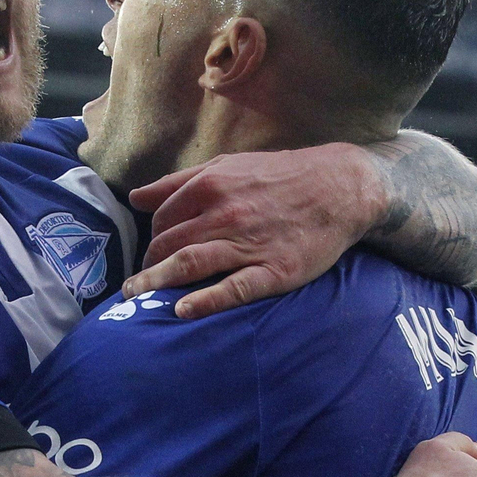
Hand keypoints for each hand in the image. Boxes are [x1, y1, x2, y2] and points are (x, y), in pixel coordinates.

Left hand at [123, 144, 376, 318]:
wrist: (340, 187)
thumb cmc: (280, 176)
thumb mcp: (227, 165)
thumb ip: (179, 182)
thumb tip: (135, 198)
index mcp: (210, 186)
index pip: (162, 219)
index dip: (152, 238)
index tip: (153, 253)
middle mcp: (224, 214)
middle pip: (169, 244)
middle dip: (149, 265)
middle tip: (139, 284)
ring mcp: (248, 243)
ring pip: (190, 264)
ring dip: (158, 282)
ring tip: (136, 299)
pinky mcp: (273, 270)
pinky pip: (233, 288)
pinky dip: (205, 300)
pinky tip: (183, 311)